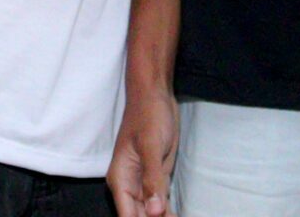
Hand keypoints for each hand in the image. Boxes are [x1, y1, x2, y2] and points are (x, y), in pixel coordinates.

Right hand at [107, 86, 178, 216]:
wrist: (155, 95)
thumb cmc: (148, 115)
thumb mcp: (151, 145)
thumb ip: (151, 179)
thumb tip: (154, 212)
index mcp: (121, 179)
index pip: (128, 216)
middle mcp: (129, 186)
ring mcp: (144, 184)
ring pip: (152, 213)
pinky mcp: (157, 179)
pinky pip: (161, 204)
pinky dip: (169, 213)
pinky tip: (178, 216)